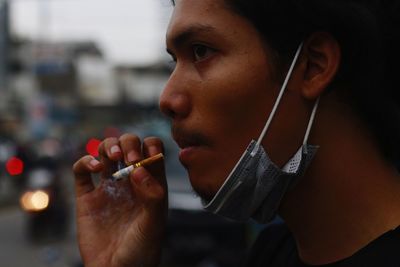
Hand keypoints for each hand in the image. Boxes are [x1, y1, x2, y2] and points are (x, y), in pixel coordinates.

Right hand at [72, 134, 167, 266]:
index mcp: (150, 183)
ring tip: (111, 158)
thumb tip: (140, 169)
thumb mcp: (154, 223)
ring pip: (106, 152)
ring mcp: (108, 187)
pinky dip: (84, 161)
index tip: (144, 156)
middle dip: (128, 143)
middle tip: (128, 158)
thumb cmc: (141, 250)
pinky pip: (81, 171)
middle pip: (128, 145)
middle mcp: (129, 181)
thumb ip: (153, 195)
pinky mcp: (87, 197)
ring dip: (108, 146)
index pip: (152, 150)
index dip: (149, 145)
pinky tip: (93, 167)